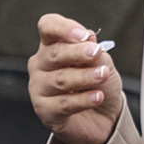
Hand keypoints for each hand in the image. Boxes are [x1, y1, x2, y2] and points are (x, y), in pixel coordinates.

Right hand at [28, 14, 122, 143]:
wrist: (104, 116)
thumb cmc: (98, 84)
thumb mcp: (103, 63)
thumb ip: (95, 50)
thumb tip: (89, 37)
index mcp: (52, 45)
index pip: (48, 26)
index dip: (63, 28)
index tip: (84, 35)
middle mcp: (41, 64)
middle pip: (54, 53)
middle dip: (78, 52)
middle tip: (97, 53)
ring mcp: (39, 88)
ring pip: (60, 80)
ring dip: (84, 76)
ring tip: (102, 75)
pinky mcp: (45, 111)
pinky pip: (64, 104)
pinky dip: (83, 99)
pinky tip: (97, 97)